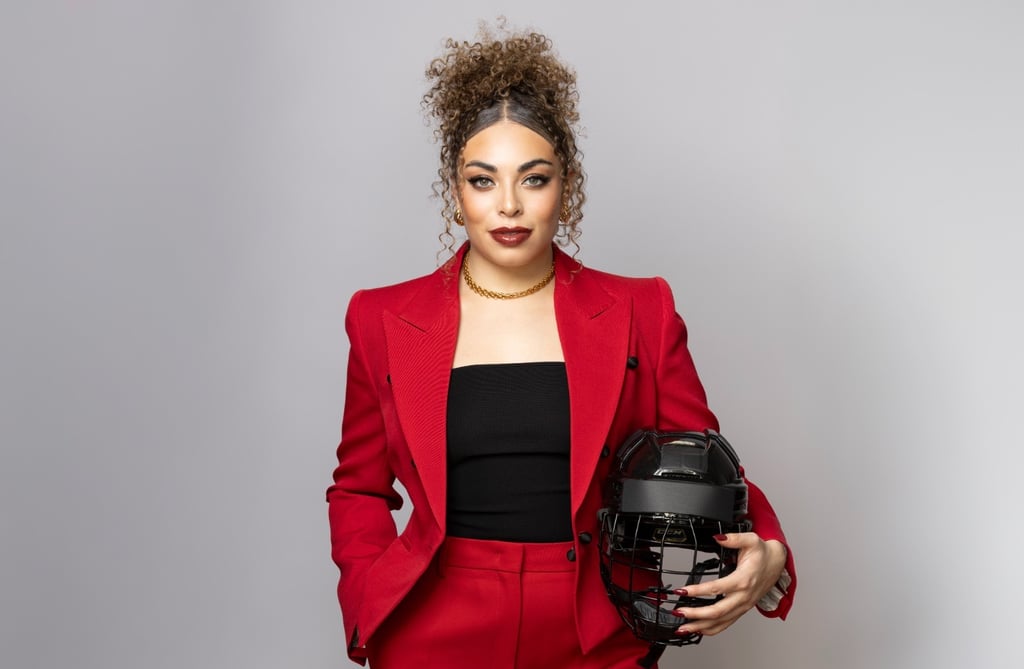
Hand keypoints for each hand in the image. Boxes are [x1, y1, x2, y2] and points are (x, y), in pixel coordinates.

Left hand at [671, 533, 786, 637]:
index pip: (716, 589)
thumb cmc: (763, 554)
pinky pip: (727, 623)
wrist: (777, 564)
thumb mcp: (751, 540)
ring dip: (701, 626)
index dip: (697, 591)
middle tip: (678, 612)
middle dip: (696, 614)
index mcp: (743, 580)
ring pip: (721, 622)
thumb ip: (734, 538)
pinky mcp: (742, 609)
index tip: (682, 591)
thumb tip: (718, 537)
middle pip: (717, 611)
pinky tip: (698, 629)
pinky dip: (712, 629)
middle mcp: (743, 597)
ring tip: (683, 628)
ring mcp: (743, 605)